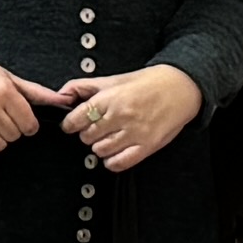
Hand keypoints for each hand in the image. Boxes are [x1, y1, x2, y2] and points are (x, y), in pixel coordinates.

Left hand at [53, 64, 201, 171]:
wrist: (180, 88)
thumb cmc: (148, 83)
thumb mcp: (113, 79)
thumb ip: (84, 87)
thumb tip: (61, 95)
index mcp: (109, 98)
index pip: (76, 120)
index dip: (71, 123)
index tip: (73, 124)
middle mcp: (120, 117)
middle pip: (87, 137)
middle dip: (88, 133)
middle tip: (97, 127)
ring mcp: (134, 133)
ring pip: (100, 151)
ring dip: (100, 146)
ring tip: (108, 137)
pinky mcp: (146, 147)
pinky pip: (119, 163)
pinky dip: (112, 160)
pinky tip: (115, 151)